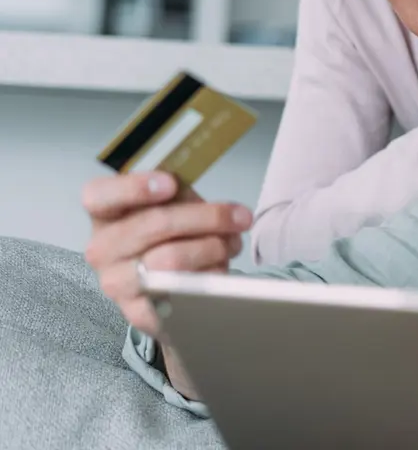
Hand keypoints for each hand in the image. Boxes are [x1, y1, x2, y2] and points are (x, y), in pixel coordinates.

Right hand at [82, 171, 252, 337]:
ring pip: (172, 260)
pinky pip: (181, 294)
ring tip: (231, 243)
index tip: (171, 184)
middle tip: (240, 217)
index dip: (135, 188)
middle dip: (208, 218)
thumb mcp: (171, 202)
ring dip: (214, 248)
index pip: (100, 196)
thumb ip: (181, 193)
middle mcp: (102, 248)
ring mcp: (116, 282)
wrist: (160, 282)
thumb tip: (207, 201)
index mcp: (103, 213)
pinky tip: (218, 269)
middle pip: (156, 225)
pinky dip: (209, 278)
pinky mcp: (137, 311)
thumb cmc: (164, 233)